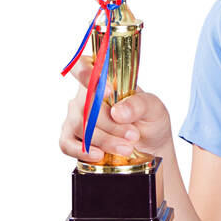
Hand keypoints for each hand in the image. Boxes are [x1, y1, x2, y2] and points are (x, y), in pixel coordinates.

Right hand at [58, 54, 174, 161]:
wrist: (149, 146)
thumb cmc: (149, 120)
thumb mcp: (154, 108)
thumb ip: (139, 104)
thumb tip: (118, 112)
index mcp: (103, 79)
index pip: (83, 65)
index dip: (88, 75)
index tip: (107, 91)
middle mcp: (84, 95)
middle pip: (85, 104)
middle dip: (111, 124)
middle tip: (133, 135)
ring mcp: (75, 116)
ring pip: (80, 126)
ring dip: (104, 139)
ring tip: (126, 147)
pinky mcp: (72, 138)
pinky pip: (67, 144)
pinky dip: (83, 151)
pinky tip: (98, 155)